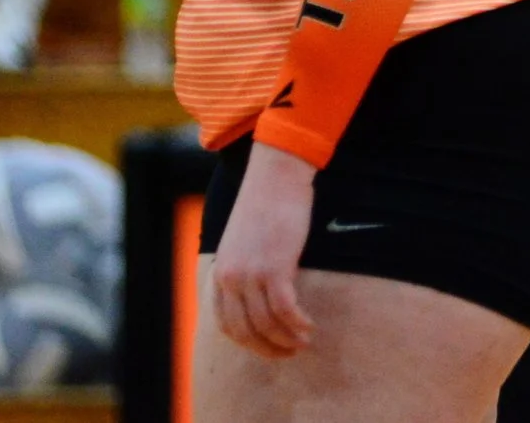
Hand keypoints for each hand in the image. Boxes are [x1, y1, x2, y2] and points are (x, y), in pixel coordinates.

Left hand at [210, 144, 316, 358]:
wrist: (275, 177)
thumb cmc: (265, 205)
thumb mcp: (244, 242)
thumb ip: (245, 268)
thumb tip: (257, 292)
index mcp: (220, 274)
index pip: (226, 324)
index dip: (248, 343)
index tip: (267, 348)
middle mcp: (230, 279)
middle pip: (245, 331)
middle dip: (268, 348)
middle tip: (289, 353)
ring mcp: (250, 275)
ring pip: (266, 324)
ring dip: (286, 339)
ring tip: (304, 342)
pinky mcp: (274, 268)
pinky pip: (285, 309)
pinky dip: (298, 324)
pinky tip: (310, 327)